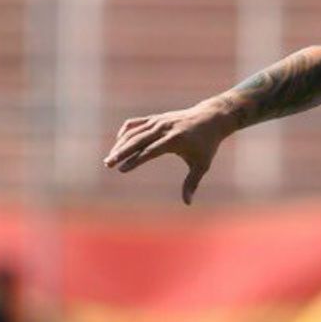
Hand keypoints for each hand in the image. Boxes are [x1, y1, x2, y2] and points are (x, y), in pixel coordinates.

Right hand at [102, 103, 232, 204]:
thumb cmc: (207, 144)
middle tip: (108, 164)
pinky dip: (125, 132)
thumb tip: (188, 203)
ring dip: (120, 144)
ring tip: (110, 159)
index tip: (122, 170)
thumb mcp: (202, 164)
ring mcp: (159, 121)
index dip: (135, 160)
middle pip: (138, 140)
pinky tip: (119, 143)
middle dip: (121, 152)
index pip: (150, 151)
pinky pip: (136, 123)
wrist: (211, 118)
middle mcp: (164, 128)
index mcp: (175, 140)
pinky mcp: (156, 118)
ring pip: (134, 132)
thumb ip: (192, 183)